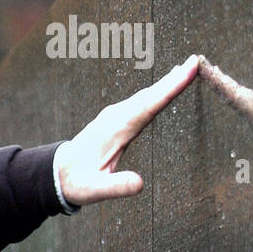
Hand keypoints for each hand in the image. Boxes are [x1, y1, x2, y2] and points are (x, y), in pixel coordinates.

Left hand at [54, 55, 198, 205]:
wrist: (58, 172)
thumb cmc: (77, 181)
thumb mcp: (93, 189)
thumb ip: (116, 187)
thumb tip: (140, 184)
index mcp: (116, 129)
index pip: (149, 105)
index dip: (170, 88)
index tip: (187, 71)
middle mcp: (116, 117)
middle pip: (150, 95)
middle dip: (173, 79)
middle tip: (194, 62)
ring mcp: (115, 115)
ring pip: (146, 95)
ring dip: (167, 83)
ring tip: (186, 70)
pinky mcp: (117, 118)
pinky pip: (142, 100)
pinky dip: (157, 91)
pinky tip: (165, 87)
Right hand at [198, 56, 252, 206]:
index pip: (251, 106)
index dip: (230, 90)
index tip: (212, 74)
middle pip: (247, 95)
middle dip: (223, 80)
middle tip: (200, 63)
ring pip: (250, 96)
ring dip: (228, 83)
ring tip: (208, 70)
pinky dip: (238, 92)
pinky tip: (228, 87)